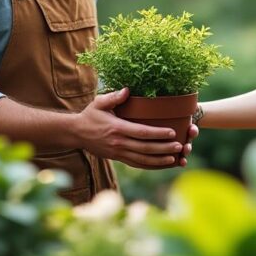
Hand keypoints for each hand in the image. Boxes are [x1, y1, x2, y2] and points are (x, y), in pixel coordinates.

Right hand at [73, 88, 188, 168]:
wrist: (76, 133)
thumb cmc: (89, 115)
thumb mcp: (99, 103)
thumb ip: (114, 97)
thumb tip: (127, 90)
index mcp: (117, 128)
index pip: (141, 133)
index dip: (158, 133)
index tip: (172, 132)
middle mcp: (119, 143)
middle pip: (145, 148)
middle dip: (164, 148)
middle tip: (180, 146)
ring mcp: (118, 153)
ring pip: (143, 160)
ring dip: (160, 160)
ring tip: (175, 158)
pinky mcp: (118, 158)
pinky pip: (137, 165)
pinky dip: (151, 166)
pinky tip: (162, 164)